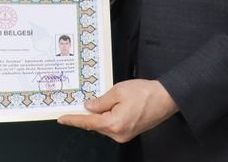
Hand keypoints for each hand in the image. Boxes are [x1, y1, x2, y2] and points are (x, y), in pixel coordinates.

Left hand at [57, 79, 178, 142]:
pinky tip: (109, 106)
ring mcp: (125, 135)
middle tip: (79, 102)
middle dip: (88, 114)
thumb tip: (88, 107)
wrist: (166, 98)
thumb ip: (100, 100)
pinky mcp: (130, 132)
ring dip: (99, 114)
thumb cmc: (145, 93)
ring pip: (104, 125)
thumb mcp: (118, 91)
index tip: (62, 119)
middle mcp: (119, 133)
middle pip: (95, 124)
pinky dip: (107, 116)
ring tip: (103, 99)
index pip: (88, 122)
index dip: (73, 120)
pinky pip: (112, 125)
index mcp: (114, 124)